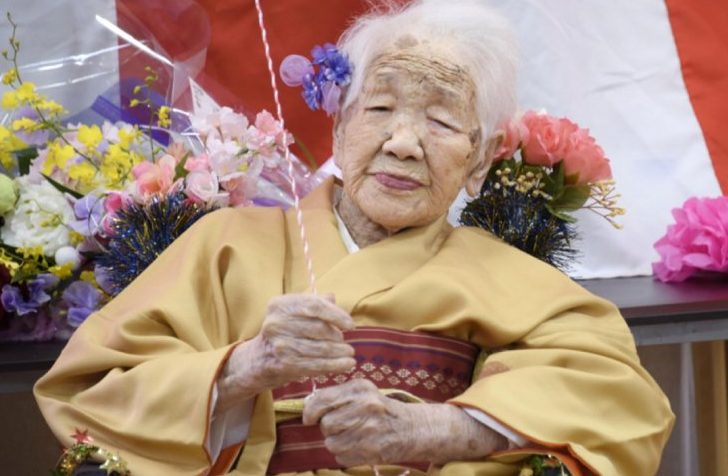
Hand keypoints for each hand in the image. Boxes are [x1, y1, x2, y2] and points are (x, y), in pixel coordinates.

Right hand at [217, 294, 355, 409]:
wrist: (257, 361)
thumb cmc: (282, 334)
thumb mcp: (293, 314)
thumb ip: (313, 304)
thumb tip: (332, 297)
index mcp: (280, 305)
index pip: (314, 305)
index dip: (336, 314)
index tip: (351, 325)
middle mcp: (276, 323)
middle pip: (318, 328)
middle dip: (337, 337)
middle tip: (346, 344)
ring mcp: (279, 344)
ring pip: (319, 348)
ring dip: (339, 353)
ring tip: (350, 355)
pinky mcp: (283, 364)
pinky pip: (316, 365)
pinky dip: (335, 366)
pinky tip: (347, 366)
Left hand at [303, 379, 507, 465]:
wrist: (414, 429)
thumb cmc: (383, 410)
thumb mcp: (364, 393)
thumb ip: (337, 396)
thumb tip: (307, 407)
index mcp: (360, 389)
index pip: (321, 400)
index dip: (310, 411)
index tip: (309, 417)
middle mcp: (364, 406)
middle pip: (325, 424)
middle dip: (330, 428)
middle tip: (345, 425)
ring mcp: (368, 430)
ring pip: (331, 443)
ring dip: (338, 443)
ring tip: (354, 436)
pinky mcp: (371, 450)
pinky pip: (341, 457)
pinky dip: (347, 455)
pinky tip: (361, 446)